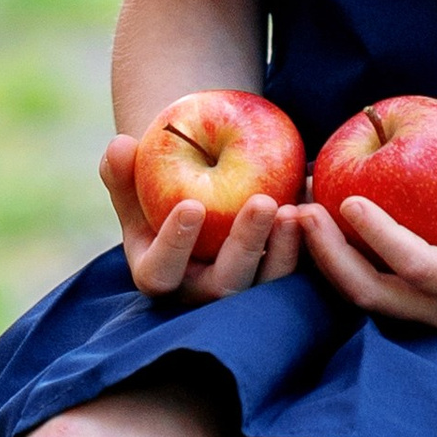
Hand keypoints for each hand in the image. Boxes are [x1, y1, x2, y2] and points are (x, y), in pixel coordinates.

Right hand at [100, 134, 305, 302]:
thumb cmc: (157, 190)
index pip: (162, 273)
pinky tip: (316, 201)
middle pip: (226, 284)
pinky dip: (309, 237)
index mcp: (160, 274)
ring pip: (269, 285)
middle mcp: (202, 291)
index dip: (175, 245)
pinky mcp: (276, 276)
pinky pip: (299, 267)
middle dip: (246, 245)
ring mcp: (245, 288)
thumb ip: (122, 170)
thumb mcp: (134, 181)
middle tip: (264, 202)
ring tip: (295, 209)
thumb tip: (120, 145)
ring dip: (285, 249)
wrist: (197, 199)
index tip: (192, 206)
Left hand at [294, 164, 436, 332]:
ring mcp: (421, 314)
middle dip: (332, 256)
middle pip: (373, 294)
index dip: (382, 237)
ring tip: (296, 211)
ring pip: (359, 296)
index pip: (417, 268)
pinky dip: (333, 257)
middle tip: (303, 210)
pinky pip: (360, 284)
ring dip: (324, 259)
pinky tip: (312, 220)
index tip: (350, 200)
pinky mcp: (406, 303)